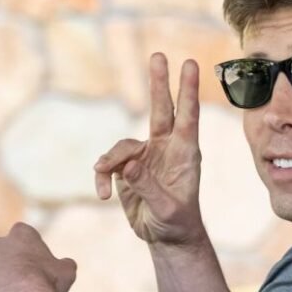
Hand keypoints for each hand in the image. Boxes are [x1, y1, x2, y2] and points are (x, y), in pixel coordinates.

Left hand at [0, 223, 77, 291]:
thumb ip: (64, 264)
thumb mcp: (67, 271)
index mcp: (22, 233)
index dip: (33, 249)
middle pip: (6, 250)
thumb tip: (66, 265)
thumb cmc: (46, 283)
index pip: (26, 234)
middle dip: (13, 261)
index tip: (39, 264)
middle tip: (26, 281)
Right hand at [95, 53, 205, 245]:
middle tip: (158, 54)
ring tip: (105, 184)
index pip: (188, 116)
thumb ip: (148, 187)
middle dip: (159, 82)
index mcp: (185, 154)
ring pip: (122, 145)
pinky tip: (102, 194)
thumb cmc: (176, 223)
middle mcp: (166, 148)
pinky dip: (102, 176)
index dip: (187, 90)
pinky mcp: (128, 167)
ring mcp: (146, 155)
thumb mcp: (166, 209)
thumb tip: (129, 164)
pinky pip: (108, 163)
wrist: (165, 237)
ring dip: (111, 162)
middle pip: (161, 109)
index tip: (190, 64)